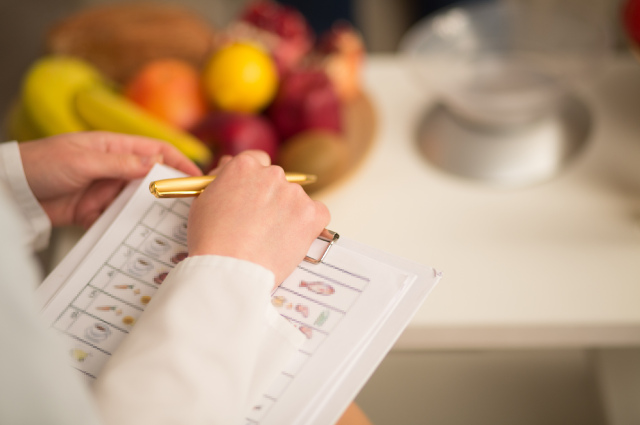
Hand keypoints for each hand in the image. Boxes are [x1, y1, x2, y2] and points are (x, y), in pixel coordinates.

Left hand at [19, 131, 201, 227]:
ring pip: (138, 202)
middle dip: (169, 192)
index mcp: (114, 147)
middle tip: (189, 208)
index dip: (180, 162)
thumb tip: (156, 164)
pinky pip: (118, 220)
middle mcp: (114, 168)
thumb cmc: (41, 164)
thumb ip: (120, 164)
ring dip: (149, 213)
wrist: (10, 191)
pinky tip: (138, 237)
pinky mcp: (94, 211)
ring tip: (167, 226)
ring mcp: (105, 191)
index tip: (197, 178)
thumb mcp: (82, 160)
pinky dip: (127, 228)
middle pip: (152, 179)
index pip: (157, 151)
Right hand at [187, 151, 330, 285]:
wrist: (231, 269)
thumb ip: (221, 178)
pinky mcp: (312, 214)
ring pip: (296, 199)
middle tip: (259, 224)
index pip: (258, 161)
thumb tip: (229, 163)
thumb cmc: (211, 239)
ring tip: (270, 239)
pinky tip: (292, 239)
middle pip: (277, 180)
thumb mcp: (203, 200)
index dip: (254, 181)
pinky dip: (309, 225)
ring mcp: (295, 193)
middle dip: (271, 198)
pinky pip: (318, 214)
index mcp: (244, 166)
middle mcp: (272, 174)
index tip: (253, 195)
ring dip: (288, 213)